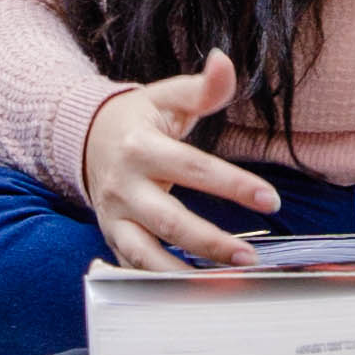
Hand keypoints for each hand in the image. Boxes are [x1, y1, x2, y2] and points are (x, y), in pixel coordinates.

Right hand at [77, 54, 280, 270]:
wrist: (83, 139)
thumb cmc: (138, 120)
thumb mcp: (166, 97)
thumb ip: (201, 88)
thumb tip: (225, 61)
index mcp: (141, 148)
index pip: (193, 168)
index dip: (233, 185)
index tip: (271, 201)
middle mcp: (124, 186)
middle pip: (170, 221)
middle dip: (211, 243)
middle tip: (251, 258)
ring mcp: (114, 216)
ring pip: (146, 254)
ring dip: (184, 273)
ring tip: (222, 284)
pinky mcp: (112, 237)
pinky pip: (133, 267)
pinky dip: (160, 283)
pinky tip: (192, 293)